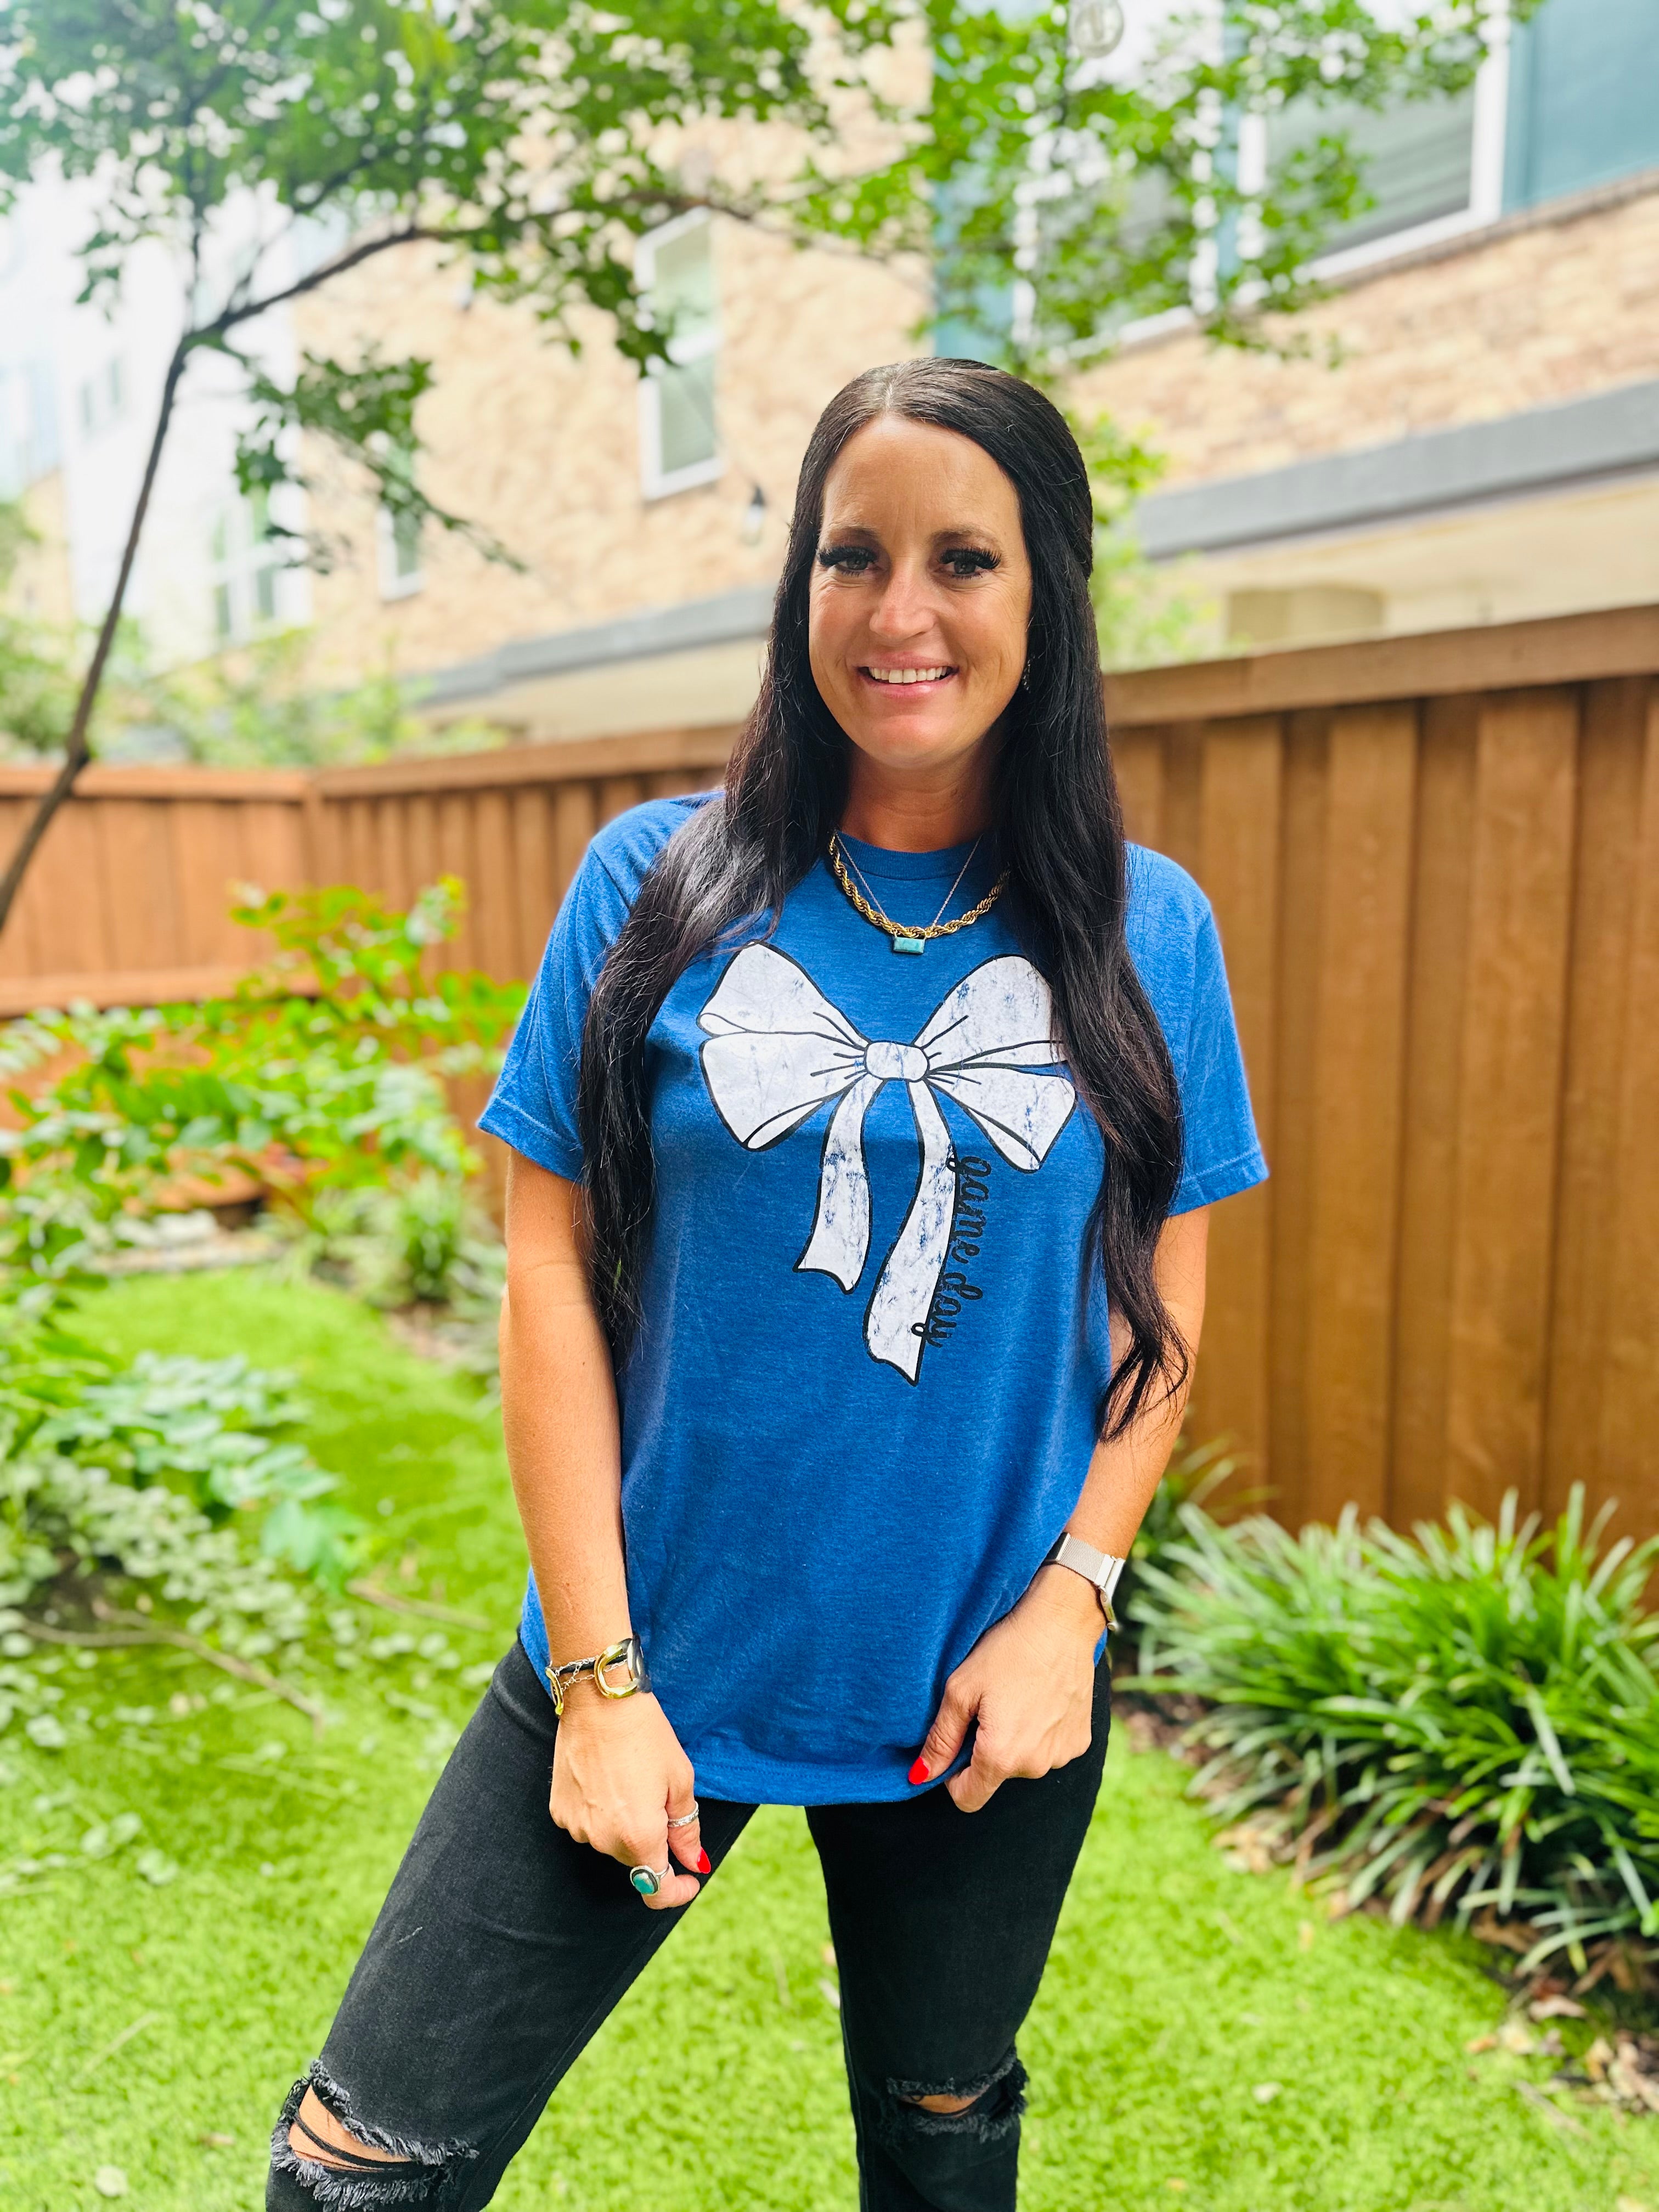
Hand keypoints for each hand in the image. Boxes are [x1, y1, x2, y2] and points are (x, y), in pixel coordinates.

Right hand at [550, 1690, 709, 1908]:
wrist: (598, 1699)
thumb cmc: (646, 1734)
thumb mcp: (679, 1779)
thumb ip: (686, 1829)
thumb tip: (695, 1862)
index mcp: (639, 1836)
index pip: (656, 1889)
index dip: (676, 1891)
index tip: (690, 1880)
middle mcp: (603, 1840)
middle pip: (635, 1859)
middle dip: (653, 1840)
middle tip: (660, 1796)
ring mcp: (577, 1827)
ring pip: (610, 1841)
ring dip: (625, 1824)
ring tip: (630, 1778)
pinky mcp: (559, 1811)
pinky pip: (588, 1825)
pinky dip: (601, 1812)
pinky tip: (606, 1777)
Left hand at [911, 1566, 1101, 1812]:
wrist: (1061, 1623)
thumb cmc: (1006, 1651)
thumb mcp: (960, 1690)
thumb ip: (940, 1739)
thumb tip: (920, 1776)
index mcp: (1001, 1757)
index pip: (967, 1799)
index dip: (954, 1776)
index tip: (957, 1742)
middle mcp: (1035, 1766)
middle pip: (996, 1776)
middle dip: (986, 1749)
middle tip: (989, 1705)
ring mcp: (1062, 1755)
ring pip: (1024, 1763)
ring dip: (1015, 1741)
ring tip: (1016, 1697)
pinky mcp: (1081, 1741)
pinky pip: (1050, 1749)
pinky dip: (1041, 1732)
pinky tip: (1041, 1699)